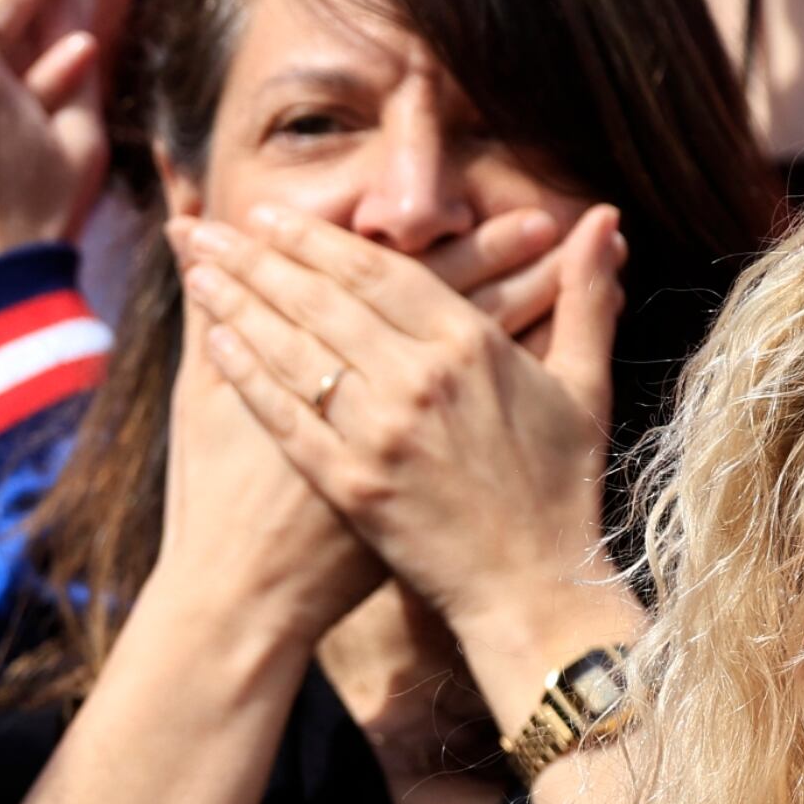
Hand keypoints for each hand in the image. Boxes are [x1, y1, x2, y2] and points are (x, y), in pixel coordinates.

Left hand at [180, 202, 626, 699]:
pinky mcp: (347, 484)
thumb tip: (605, 221)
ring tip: (197, 269)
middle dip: (259, 259)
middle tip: (212, 229)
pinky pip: (283, 416)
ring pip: (293, 350)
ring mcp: (377, 434)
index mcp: (472, 347)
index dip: (319, 241)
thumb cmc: (562, 488)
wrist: (533, 588)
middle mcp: (417, 381)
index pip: (378, 273)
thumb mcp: (585, 386)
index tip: (273, 215)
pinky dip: (246, 374)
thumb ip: (585, 298)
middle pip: (322, 302)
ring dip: (239, 304)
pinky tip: (213, 343)